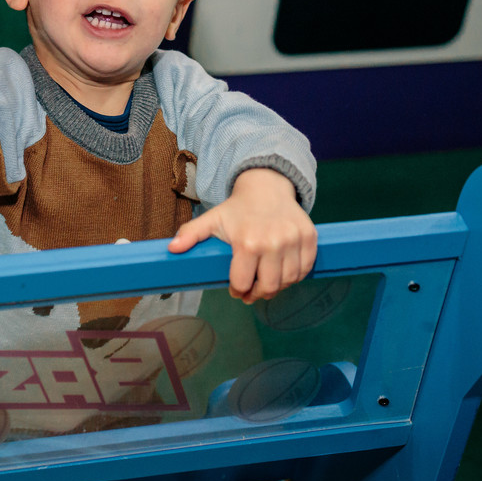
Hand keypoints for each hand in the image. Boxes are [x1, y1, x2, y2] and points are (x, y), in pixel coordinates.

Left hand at [168, 168, 316, 303]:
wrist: (267, 187)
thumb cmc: (237, 208)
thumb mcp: (212, 219)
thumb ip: (191, 234)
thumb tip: (171, 248)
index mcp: (247, 242)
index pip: (243, 282)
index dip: (237, 289)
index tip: (236, 289)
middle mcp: (273, 243)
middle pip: (269, 287)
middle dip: (257, 293)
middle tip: (251, 292)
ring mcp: (294, 241)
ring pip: (288, 281)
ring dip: (277, 287)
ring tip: (266, 282)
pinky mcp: (310, 238)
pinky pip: (305, 269)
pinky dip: (295, 276)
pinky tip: (282, 272)